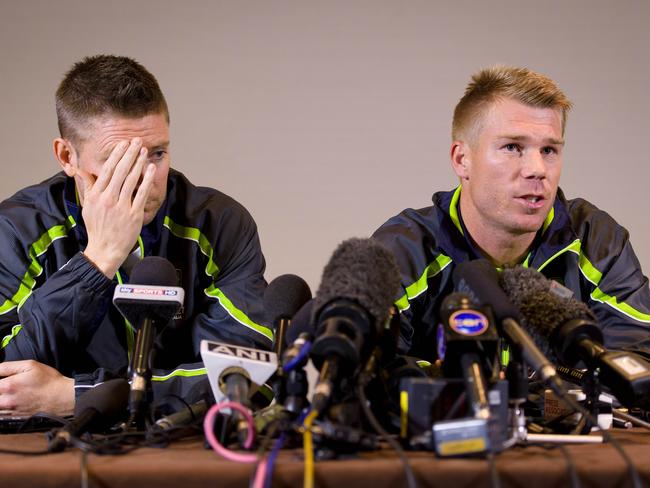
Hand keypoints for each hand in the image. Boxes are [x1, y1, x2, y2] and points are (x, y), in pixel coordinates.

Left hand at [0, 360, 74, 416]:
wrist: (62, 398)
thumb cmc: (49, 381)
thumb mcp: (30, 365)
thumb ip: (7, 366)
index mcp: (7, 386)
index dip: (0, 379)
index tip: (5, 378)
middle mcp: (6, 401)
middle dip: (1, 389)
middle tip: (12, 385)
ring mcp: (10, 411)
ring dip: (3, 399)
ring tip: (16, 393)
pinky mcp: (16, 418)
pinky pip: (4, 414)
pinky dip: (6, 407)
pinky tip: (17, 401)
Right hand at [79, 138, 156, 277]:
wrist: (105, 249)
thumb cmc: (97, 227)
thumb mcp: (87, 205)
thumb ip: (87, 186)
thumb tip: (81, 169)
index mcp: (96, 195)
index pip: (107, 170)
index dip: (116, 155)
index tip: (123, 144)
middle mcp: (108, 199)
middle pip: (120, 171)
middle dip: (129, 153)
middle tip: (136, 141)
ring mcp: (121, 207)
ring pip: (131, 179)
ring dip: (138, 163)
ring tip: (143, 151)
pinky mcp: (133, 215)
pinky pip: (141, 193)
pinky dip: (146, 180)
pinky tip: (150, 168)